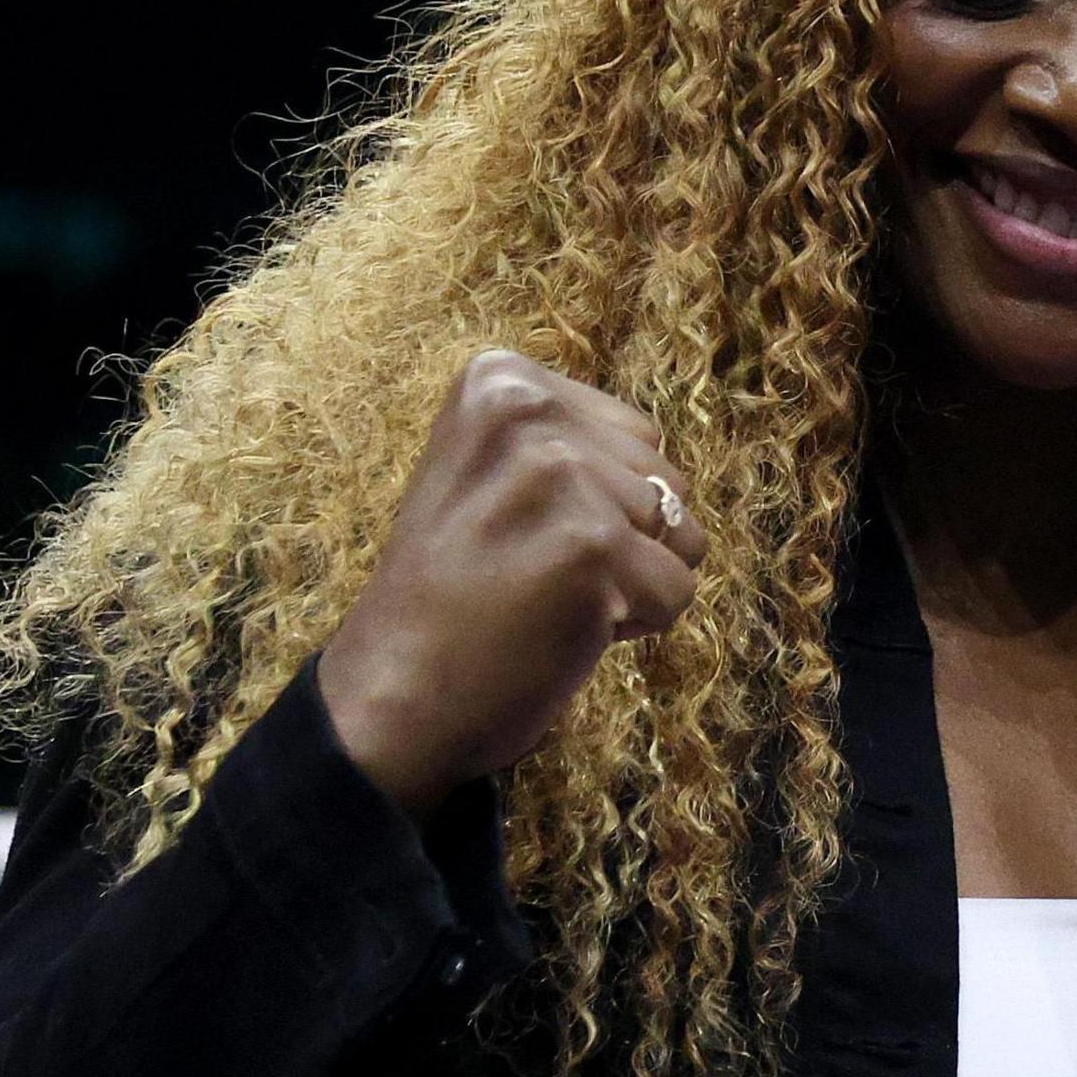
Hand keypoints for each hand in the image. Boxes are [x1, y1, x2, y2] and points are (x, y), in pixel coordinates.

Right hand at [318, 350, 705, 815]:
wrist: (394, 694)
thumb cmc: (453, 595)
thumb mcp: (487, 474)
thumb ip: (565, 443)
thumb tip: (659, 461)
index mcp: (500, 381)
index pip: (636, 437)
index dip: (598, 500)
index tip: (517, 529)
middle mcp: (528, 412)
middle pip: (667, 481)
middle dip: (623, 539)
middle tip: (530, 570)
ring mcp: (560, 476)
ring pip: (683, 535)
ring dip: (631, 581)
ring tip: (544, 595)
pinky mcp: (593, 547)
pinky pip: (679, 590)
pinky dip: (636, 625)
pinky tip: (562, 627)